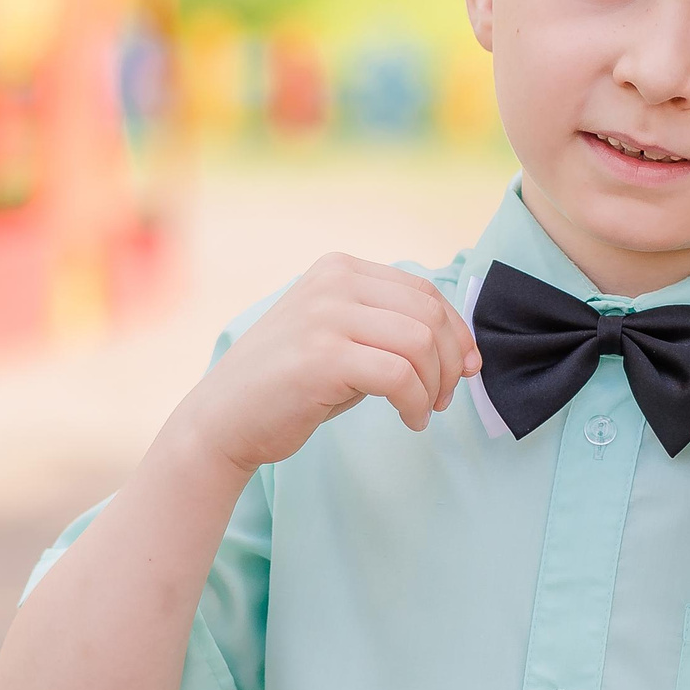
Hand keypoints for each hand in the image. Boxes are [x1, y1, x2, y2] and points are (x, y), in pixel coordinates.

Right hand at [177, 253, 479, 476]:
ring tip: (425, 410)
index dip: (457, 331)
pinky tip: (410, 420)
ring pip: (421, 343)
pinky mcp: (323, 357)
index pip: (424, 290)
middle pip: (429, 314)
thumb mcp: (340, 337)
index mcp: (339, 268)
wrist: (222, 420)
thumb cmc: (290, 385)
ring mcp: (325, 316)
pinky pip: (400, 377)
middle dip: (452, 361)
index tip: (466, 368)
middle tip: (445, 397)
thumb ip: (389, 328)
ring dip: (435, 385)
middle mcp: (333, 282)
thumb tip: (463, 347)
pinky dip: (417, 403)